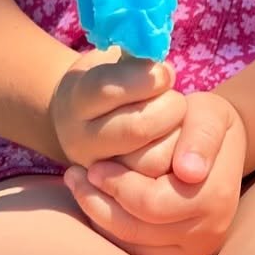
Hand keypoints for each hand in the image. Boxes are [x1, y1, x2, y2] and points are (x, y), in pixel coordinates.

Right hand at [50, 48, 194, 174]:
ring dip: (176, 136)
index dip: (147, 78)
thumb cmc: (115, 79)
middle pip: (136, 128)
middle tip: (176, 100)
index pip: (109, 89)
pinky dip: (176, 162)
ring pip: (150, 161)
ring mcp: (98, 171)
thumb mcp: (117, 59)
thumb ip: (136, 59)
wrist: (85, 119)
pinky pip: (158, 183)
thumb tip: (164, 71)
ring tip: (175, 122)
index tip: (167, 73)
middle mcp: (81, 139)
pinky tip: (177, 144)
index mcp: (78, 99)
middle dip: (168, 109)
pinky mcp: (120, 195)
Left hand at [65, 91, 246, 254]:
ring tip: (80, 186)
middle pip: (134, 229)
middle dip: (97, 202)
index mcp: (214, 195)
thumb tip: (189, 171)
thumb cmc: (205, 125)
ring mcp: (195, 251)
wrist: (221, 151)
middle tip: (76, 176)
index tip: (94, 165)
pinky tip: (99, 203)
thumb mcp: (209, 114)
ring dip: (97, 217)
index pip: (150, 203)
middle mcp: (208, 231)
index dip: (116, 185)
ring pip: (129, 246)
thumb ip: (201, 134)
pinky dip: (109, 231)